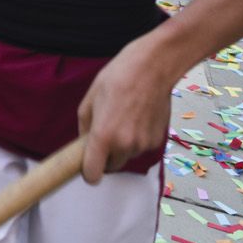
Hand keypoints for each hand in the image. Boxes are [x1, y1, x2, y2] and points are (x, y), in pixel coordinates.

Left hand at [76, 37, 173, 183]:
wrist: (152, 68)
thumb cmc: (117, 79)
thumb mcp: (89, 100)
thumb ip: (84, 127)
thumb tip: (84, 142)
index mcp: (104, 137)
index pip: (93, 174)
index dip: (88, 173)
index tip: (85, 166)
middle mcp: (125, 146)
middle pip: (111, 166)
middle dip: (104, 157)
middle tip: (102, 136)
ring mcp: (144, 144)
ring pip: (127, 156)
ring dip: (121, 146)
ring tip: (121, 119)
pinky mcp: (158, 140)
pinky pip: (141, 147)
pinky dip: (136, 139)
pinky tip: (136, 118)